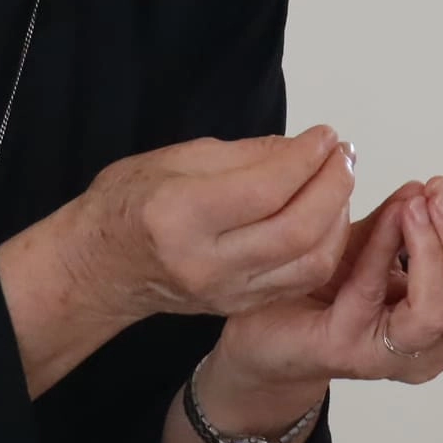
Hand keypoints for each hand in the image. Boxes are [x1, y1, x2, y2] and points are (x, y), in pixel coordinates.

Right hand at [67, 125, 358, 320]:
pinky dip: (326, 243)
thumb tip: (304, 148)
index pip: (266, 189)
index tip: (326, 136)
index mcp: (179, 216)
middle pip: (297, 230)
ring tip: (339, 180)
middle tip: (342, 154)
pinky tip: (326, 213)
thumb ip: (246, 155)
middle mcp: (207, 262)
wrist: (100, 268)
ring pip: (310, 262)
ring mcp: (227, 292)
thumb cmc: (129, 202)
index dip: (307, 158)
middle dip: (333, 186)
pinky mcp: (241, 306)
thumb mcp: (175, 158)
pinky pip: (301, 279)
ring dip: (338, 217)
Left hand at [207, 176, 442, 395]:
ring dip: (430, 251)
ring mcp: (382, 359)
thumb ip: (398, 227)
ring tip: (415, 207)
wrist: (263, 335)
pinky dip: (384, 252)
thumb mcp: (369, 254)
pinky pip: (373, 297)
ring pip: (433, 314)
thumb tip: (426, 190)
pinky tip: (387, 219)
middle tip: (438, 196)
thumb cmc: (319, 299)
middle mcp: (421, 356)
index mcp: (437, 334)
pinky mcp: (342, 349)